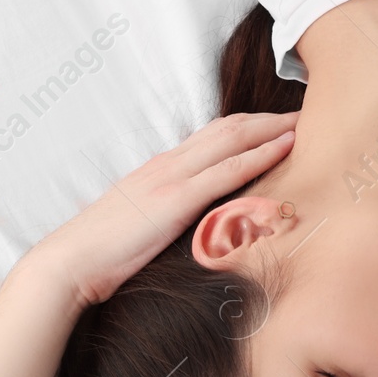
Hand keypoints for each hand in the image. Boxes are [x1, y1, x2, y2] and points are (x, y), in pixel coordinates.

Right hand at [25, 112, 297, 308]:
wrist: (70, 262)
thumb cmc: (103, 253)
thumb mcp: (141, 225)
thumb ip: (166, 214)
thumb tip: (191, 224)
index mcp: (161, 169)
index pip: (213, 136)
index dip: (250, 126)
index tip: (280, 125)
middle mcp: (169, 164)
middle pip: (229, 128)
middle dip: (269, 119)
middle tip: (307, 114)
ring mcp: (172, 178)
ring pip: (233, 140)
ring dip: (273, 128)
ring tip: (307, 122)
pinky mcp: (175, 200)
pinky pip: (226, 171)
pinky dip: (259, 155)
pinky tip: (285, 148)